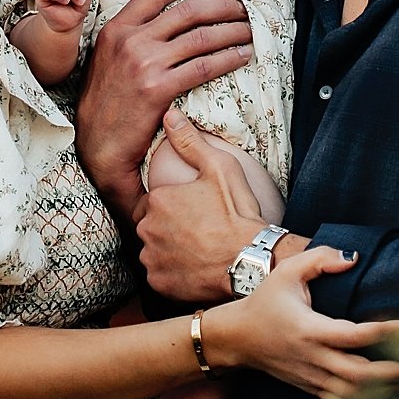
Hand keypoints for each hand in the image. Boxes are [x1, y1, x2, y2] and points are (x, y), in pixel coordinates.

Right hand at [77, 0, 252, 214]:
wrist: (98, 144)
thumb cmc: (105, 102)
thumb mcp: (106, 58)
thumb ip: (129, 37)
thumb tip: (161, 21)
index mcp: (116, 29)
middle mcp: (130, 41)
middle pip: (186, 12)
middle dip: (220, 6)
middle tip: (240, 6)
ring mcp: (145, 64)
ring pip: (200, 38)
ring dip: (231, 31)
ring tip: (248, 30)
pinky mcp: (159, 88)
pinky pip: (204, 67)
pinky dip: (228, 58)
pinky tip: (241, 56)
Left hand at [137, 108, 263, 302]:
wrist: (251, 260)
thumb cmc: (237, 213)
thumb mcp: (219, 168)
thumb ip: (191, 142)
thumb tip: (170, 115)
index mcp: (158, 200)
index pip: (154, 201)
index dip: (173, 205)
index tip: (193, 211)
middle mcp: (148, 229)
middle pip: (151, 225)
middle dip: (167, 227)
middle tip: (197, 230)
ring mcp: (152, 258)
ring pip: (153, 250)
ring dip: (167, 250)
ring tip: (196, 250)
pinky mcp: (159, 283)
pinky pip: (159, 275)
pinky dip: (172, 273)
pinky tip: (193, 268)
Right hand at [205, 246, 398, 398]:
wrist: (237, 338)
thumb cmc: (265, 301)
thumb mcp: (288, 271)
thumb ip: (321, 258)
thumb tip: (353, 257)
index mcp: (309, 329)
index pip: (354, 335)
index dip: (384, 332)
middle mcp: (313, 358)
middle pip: (359, 375)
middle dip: (393, 373)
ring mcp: (312, 378)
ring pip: (354, 395)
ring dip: (385, 392)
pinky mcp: (311, 388)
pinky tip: (391, 398)